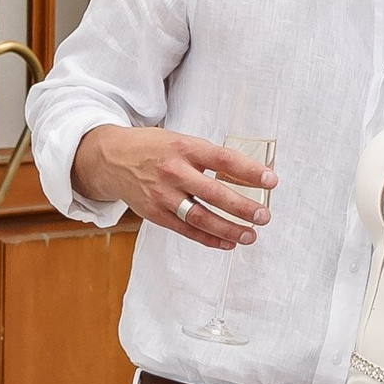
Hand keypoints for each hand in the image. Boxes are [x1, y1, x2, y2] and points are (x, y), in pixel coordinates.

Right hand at [72, 125, 277, 249]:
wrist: (111, 159)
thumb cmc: (152, 148)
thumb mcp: (180, 140)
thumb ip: (208, 156)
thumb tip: (247, 173)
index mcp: (183, 147)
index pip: (223, 159)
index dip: (249, 171)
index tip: (271, 180)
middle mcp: (173, 172)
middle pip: (214, 193)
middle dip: (243, 207)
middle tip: (264, 216)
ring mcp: (163, 195)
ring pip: (201, 217)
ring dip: (229, 229)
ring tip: (250, 235)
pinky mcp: (156, 214)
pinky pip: (186, 230)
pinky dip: (209, 238)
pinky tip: (227, 243)